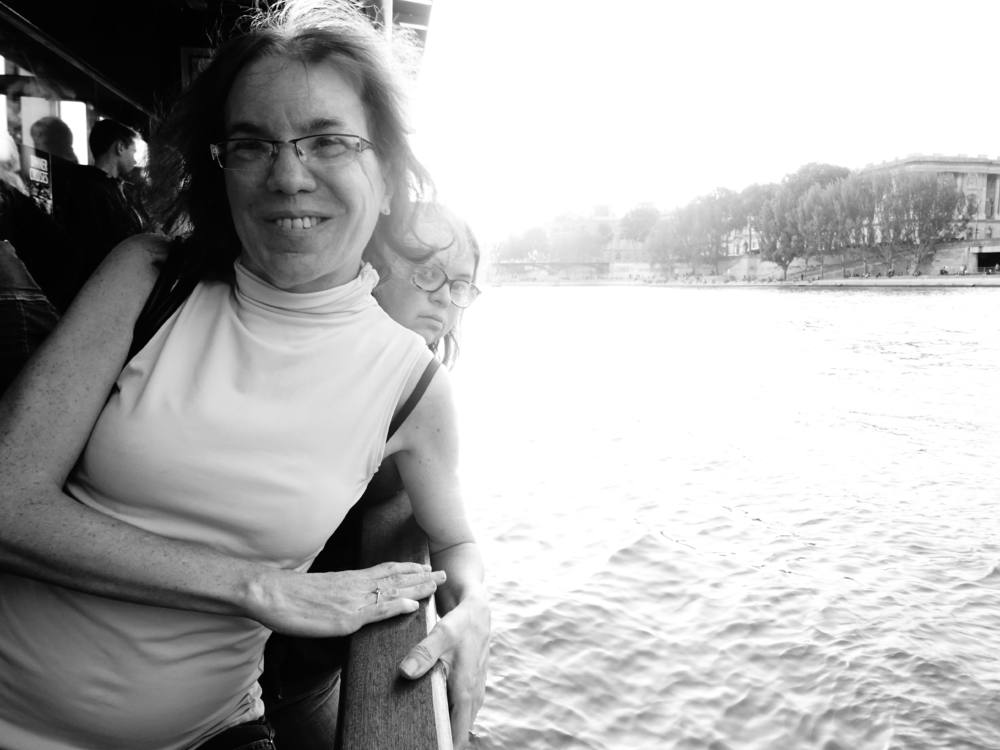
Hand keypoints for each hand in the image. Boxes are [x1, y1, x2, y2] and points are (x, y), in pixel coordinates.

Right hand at [249, 561, 445, 636]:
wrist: (271, 593)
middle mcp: (356, 586)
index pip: (385, 571)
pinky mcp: (345, 617)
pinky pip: (375, 611)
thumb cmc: (290, 595)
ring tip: (438, 583)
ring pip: (392, 590)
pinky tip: (413, 605)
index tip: (426, 566)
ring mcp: (353, 600)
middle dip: (421, 576)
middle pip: (395, 578)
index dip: (407, 569)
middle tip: (445, 573)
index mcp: (350, 579)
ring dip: (418, 587)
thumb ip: (340, 593)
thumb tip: (348, 599)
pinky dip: (395, 606)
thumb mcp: (322, 591)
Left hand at [398, 593, 489, 748]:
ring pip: (461, 718)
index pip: (458, 732)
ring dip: (447, 724)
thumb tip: (405, 672)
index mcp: (467, 689)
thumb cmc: (461, 622)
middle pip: (459, 729)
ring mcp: (474, 688)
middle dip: (442, 737)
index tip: (429, 748)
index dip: (445, 744)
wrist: (476, 609)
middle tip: (417, 740)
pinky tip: (434, 710)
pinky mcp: (470, 682)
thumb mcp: (441, 634)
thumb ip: (424, 653)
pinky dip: (450, 712)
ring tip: (423, 731)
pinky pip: (461, 706)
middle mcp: (473, 693)